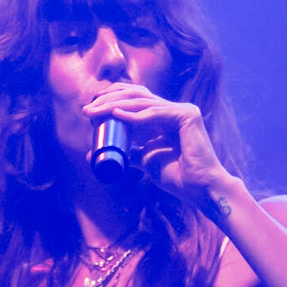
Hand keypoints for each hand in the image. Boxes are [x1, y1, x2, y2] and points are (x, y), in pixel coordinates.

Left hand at [82, 82, 242, 223]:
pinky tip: (117, 115)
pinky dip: (135, 115)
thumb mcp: (145, 161)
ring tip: (95, 111)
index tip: (90, 111)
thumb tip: (95, 155)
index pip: (136, 100)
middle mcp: (174, 110)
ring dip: (116, 105)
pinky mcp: (188, 116)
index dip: (112, 100)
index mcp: (165, 117)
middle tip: (87, 110)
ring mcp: (182, 110)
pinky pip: (156, 114)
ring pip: (143, 102)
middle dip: (109, 99)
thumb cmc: (178, 177)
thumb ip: (128, 154)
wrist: (200, 189)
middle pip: (137, 96)